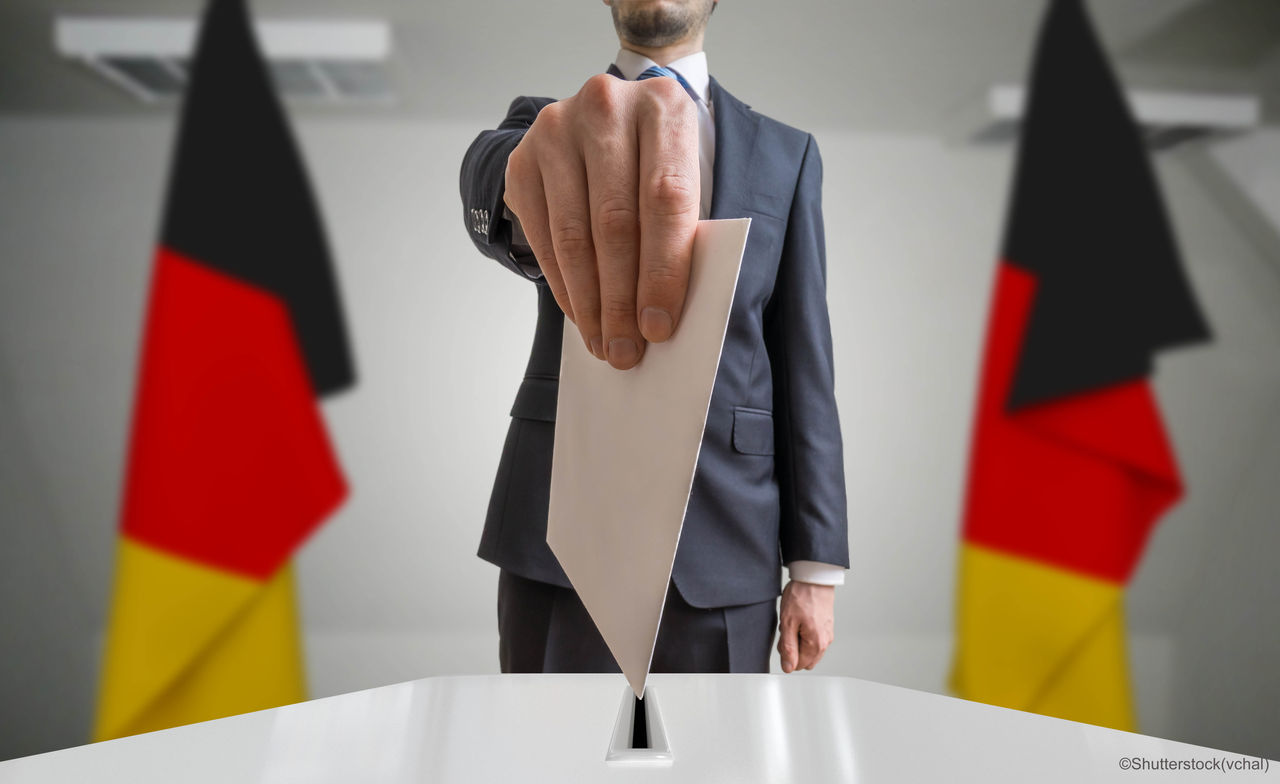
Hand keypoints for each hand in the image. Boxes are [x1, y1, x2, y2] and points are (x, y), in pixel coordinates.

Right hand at [503, 73, 699, 369]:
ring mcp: (557, 129)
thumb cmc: (661, 160)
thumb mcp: (689, 175)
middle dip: (620, 299)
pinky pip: (542, 235)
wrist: (614, 114)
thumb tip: (664, 314)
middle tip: (626, 350)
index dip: (662, 269)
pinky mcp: (524, 158)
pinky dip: (563, 283)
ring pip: (573, 234)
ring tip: (603, 343)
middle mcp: (605, 107)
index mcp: (664, 107)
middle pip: (614, 222)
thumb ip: (685, 228)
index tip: (659, 326)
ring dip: (588, 301)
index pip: (665, 199)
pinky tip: (580, 314)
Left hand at [777, 580, 834, 672]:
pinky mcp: (826, 627)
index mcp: (816, 644)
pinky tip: (800, 619)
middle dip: (793, 649)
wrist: (814, 577)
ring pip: (808, 649)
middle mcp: (825, 642)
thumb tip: (788, 667)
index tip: (784, 638)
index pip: (798, 665)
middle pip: (805, 660)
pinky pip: (813, 640)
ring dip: (799, 641)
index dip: (786, 653)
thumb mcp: (788, 623)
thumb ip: (788, 648)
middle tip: (788, 629)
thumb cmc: (802, 596)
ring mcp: (827, 634)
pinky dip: (804, 634)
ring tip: (794, 622)